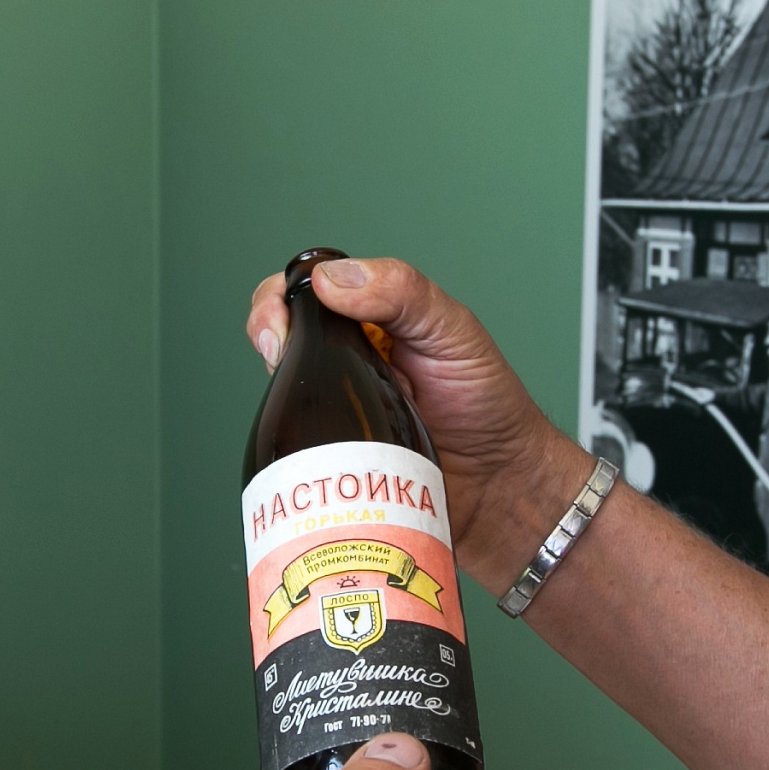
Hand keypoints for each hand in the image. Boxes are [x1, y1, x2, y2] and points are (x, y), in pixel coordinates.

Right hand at [245, 258, 594, 591]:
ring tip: (300, 402)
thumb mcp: (454, 333)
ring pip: (280, 391)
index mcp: (374, 322)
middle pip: (282, 334)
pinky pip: (292, 451)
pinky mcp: (333, 460)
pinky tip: (300, 446)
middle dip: (267, 332)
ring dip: (276, 392)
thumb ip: (403, 293)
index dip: (283, 296)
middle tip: (281, 355)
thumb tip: (333, 279)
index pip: (310, 290)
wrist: (501, 490)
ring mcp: (337, 414)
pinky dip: (284, 448)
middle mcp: (348, 363)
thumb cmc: (488, 408)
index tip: (285, 319)